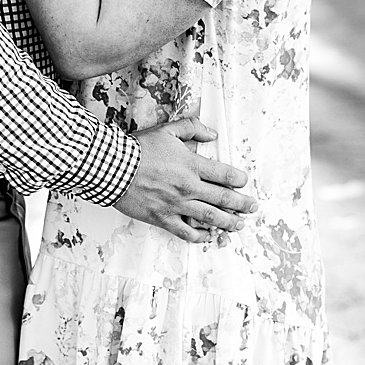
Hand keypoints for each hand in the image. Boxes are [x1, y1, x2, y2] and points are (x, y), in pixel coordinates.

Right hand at [114, 119, 257, 241]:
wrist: (112, 168)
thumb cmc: (139, 149)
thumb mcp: (168, 130)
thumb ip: (192, 128)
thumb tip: (211, 134)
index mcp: (192, 165)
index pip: (226, 175)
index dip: (240, 180)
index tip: (245, 182)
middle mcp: (188, 187)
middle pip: (223, 198)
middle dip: (242, 204)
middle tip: (252, 207)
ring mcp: (176, 205)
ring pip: (210, 217)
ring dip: (228, 222)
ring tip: (239, 225)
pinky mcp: (162, 218)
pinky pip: (186, 232)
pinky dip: (200, 236)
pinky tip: (208, 236)